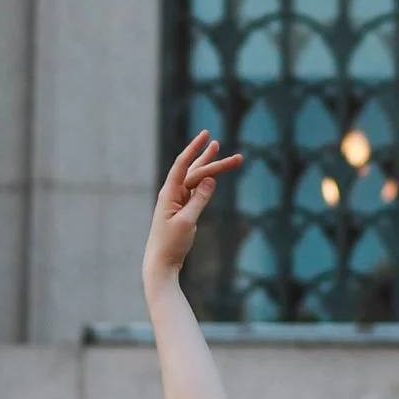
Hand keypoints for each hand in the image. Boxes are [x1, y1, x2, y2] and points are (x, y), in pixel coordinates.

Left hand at [144, 131, 241, 293]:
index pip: (182, 164)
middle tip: (238, 157)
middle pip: (195, 171)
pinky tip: (211, 175)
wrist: (160, 264)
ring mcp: (177, 201)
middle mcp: (172, 194)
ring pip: (195, 178)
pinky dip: (205, 181)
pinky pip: (195, 190)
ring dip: (208, 166)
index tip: (206, 135)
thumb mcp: (187, 221)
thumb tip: (210, 179)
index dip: (194, 148)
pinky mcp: (182, 210)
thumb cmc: (170, 244)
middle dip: (214, 162)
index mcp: (169, 193)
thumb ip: (199, 199)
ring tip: (218, 149)